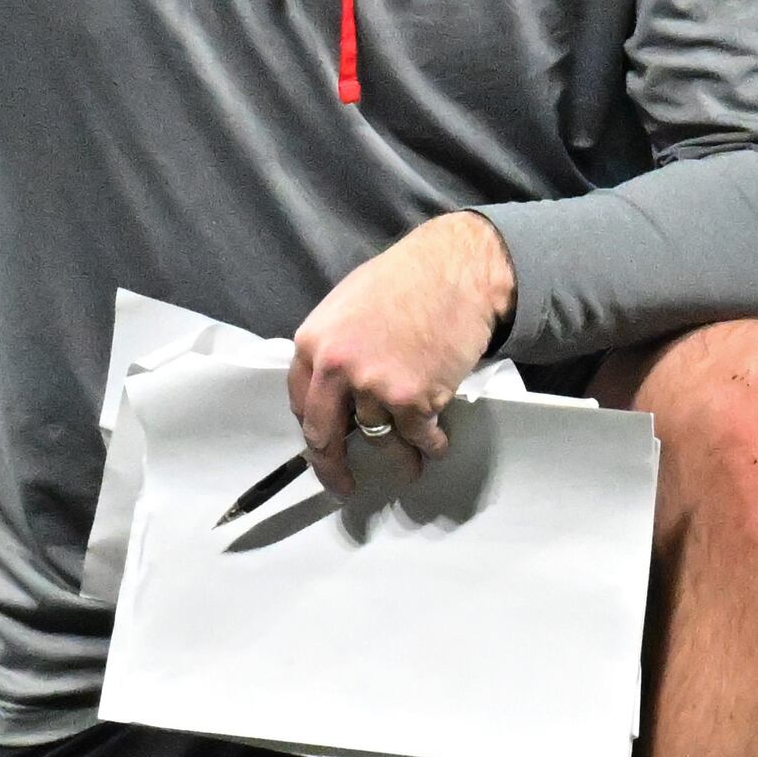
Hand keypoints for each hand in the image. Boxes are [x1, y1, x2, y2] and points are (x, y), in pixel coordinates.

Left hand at [286, 213, 514, 496]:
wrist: (458, 270)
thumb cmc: (407, 279)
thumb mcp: (348, 306)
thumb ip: (333, 348)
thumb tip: (335, 391)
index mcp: (313, 343)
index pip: (300, 404)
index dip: (314, 431)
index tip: (322, 450)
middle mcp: (336, 369)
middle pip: (324, 437)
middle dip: (333, 469)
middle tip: (343, 486)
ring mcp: (374, 387)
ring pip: (378, 440)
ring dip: (397, 458)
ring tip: (410, 464)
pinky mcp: (413, 400)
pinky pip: (418, 437)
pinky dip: (430, 445)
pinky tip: (436, 444)